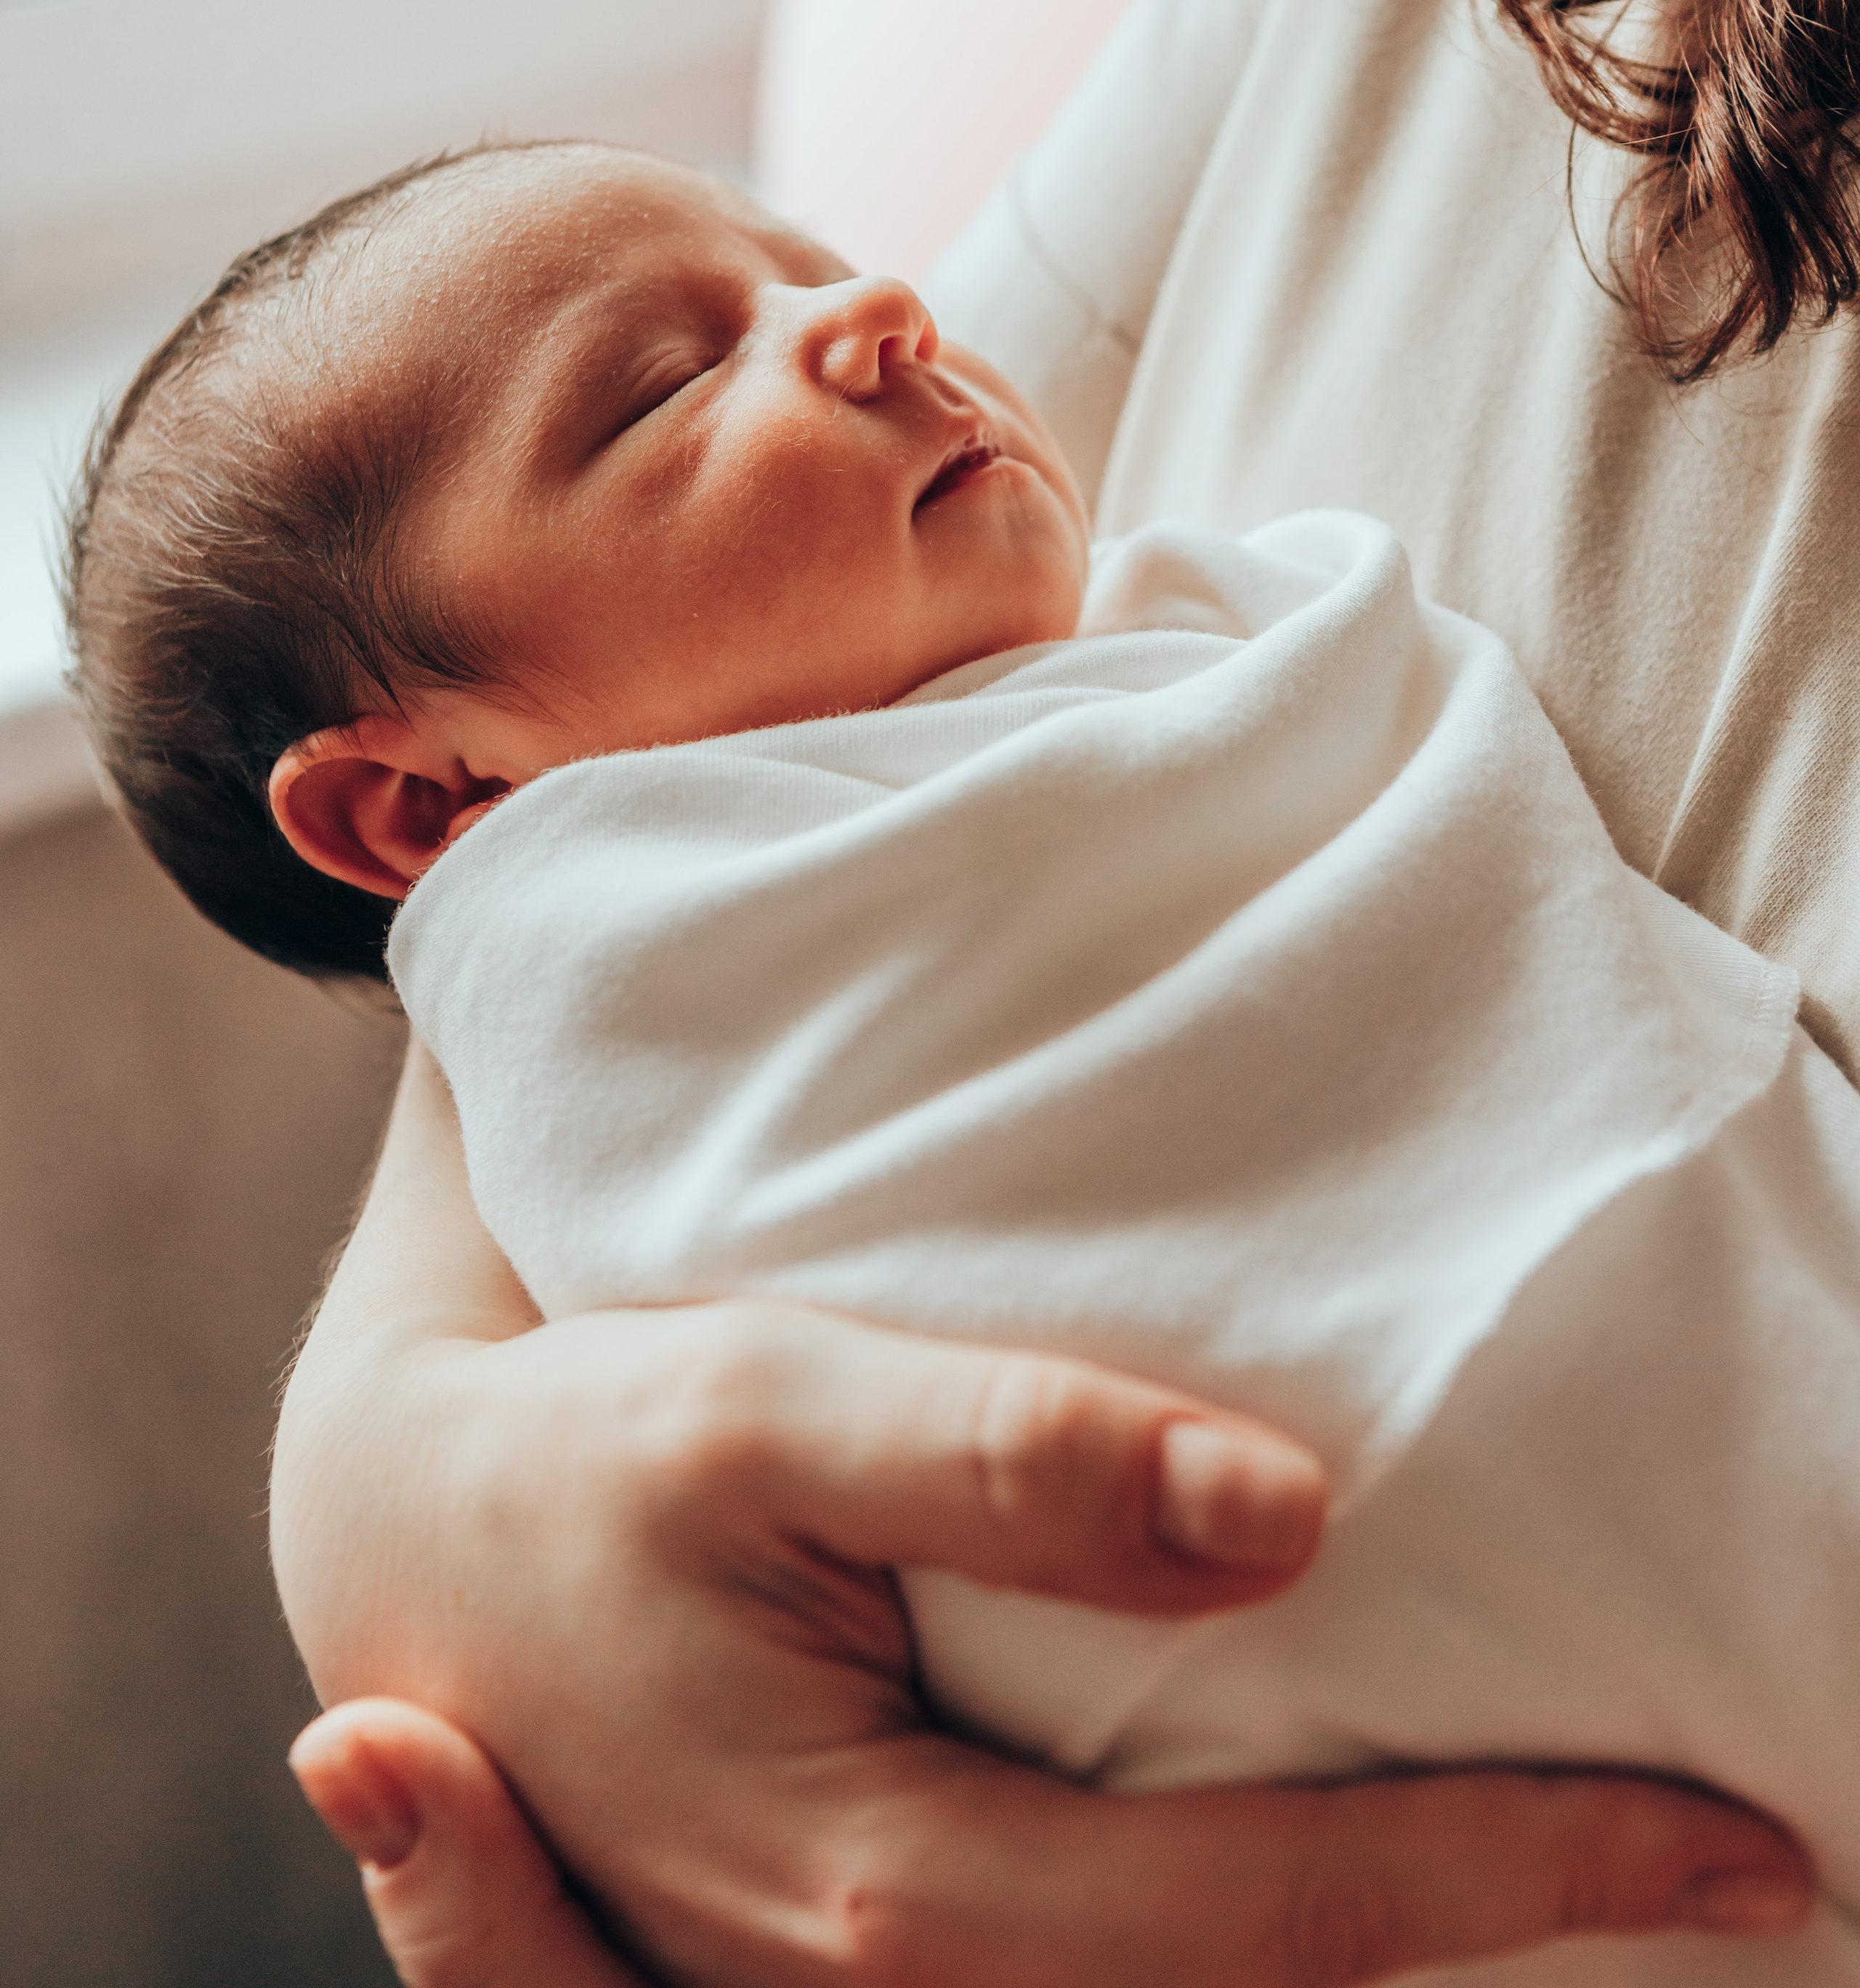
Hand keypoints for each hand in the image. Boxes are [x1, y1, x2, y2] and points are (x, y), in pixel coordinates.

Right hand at [274, 1049, 1811, 1987]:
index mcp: (904, 1899)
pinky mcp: (862, 1948)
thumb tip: (1292, 1518)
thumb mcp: (763, 1412)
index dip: (1533, 1868)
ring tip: (1567, 1871)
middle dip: (1501, 1943)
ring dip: (1386, 1969)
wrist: (402, 1538)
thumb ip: (1013, 1464)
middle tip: (1711, 1867)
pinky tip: (1321, 1896)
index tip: (1732, 1834)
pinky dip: (1245, 1969)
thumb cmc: (583, 1461)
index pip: (1296, 1914)